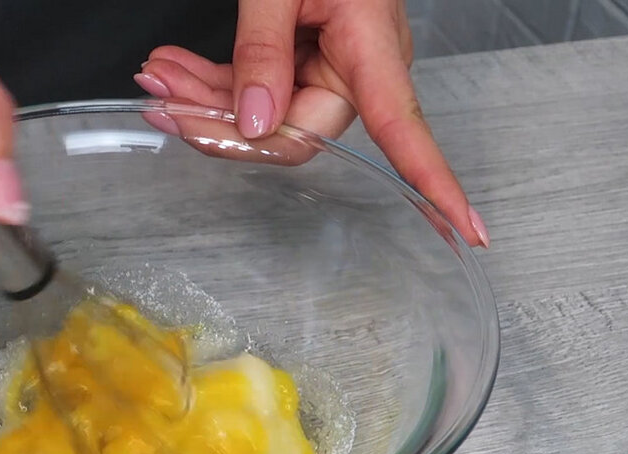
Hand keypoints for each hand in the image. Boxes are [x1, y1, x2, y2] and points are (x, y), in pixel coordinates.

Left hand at [136, 0, 488, 247]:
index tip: (468, 232)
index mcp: (372, 47)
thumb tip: (255, 124)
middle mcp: (360, 67)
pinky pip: (260, 89)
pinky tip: (176, 69)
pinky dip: (215, 83)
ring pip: (265, 114)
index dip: (437, 185)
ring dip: (206, 100)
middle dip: (223, 122)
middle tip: (163, 94)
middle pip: (296, 132)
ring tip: (158, 71)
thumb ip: (262, 50)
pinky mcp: (306, 57)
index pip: (406, 132)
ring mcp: (332, 65)